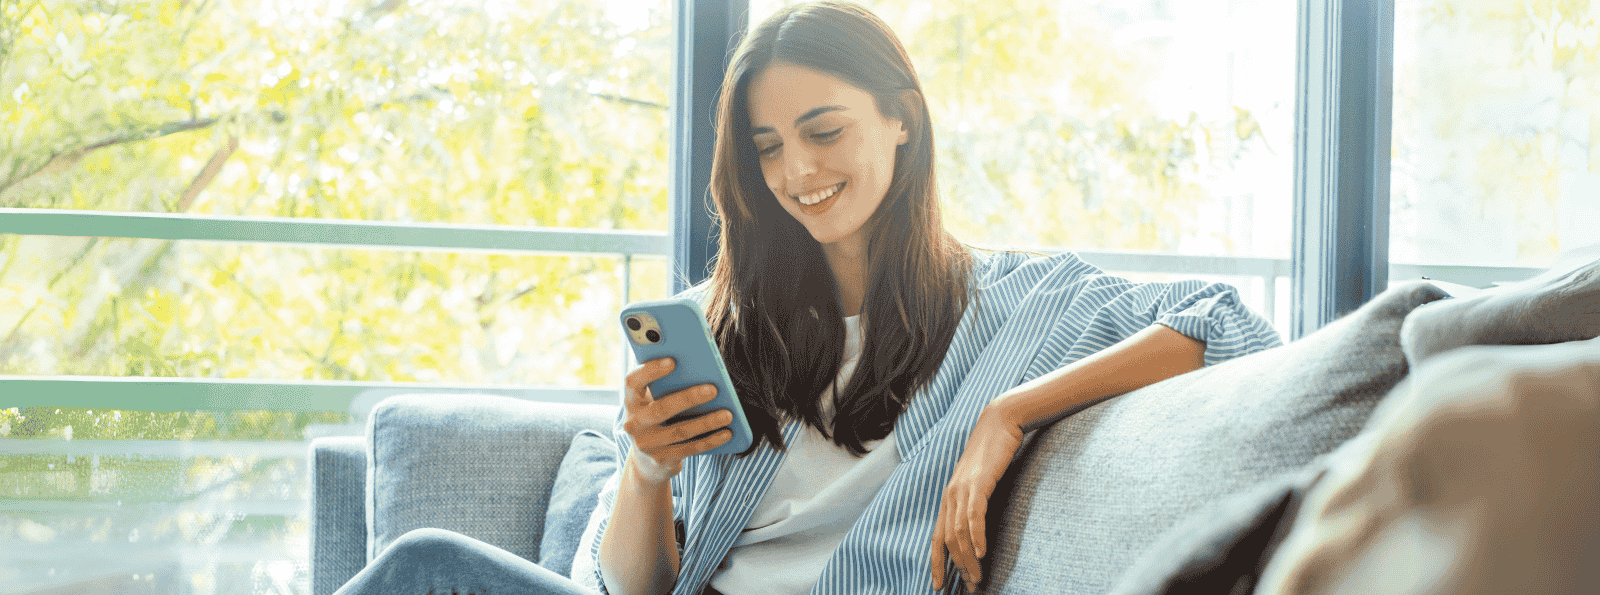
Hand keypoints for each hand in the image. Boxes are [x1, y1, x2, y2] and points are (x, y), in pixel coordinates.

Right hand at [620, 357, 734, 484]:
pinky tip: (727, 433)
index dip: (650, 370)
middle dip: (689, 398)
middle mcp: (634, 423)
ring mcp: (647, 444)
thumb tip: (700, 367)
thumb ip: (668, 384)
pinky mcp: (662, 459)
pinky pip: (689, 448)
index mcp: (632, 400)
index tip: (673, 361)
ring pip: (680, 431)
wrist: (647, 459)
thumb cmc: (658, 416)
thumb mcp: (655, 399)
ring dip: (707, 422)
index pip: (633, 382)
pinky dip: (710, 441)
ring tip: (728, 414)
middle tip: (714, 389)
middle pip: (661, 409)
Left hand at [931, 405, 1023, 592]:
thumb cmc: (992, 455)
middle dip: (957, 567)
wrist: (1000, 424)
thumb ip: (974, 503)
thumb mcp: (979, 483)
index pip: (936, 538)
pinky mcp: (978, 483)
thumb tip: (976, 527)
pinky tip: (981, 551)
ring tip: (978, 576)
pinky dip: (975, 535)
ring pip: (959, 532)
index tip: (940, 586)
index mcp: (949, 498)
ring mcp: (962, 489)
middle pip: (947, 540)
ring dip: (968, 557)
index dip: (936, 563)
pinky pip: (974, 515)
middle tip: (971, 585)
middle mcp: (950, 495)